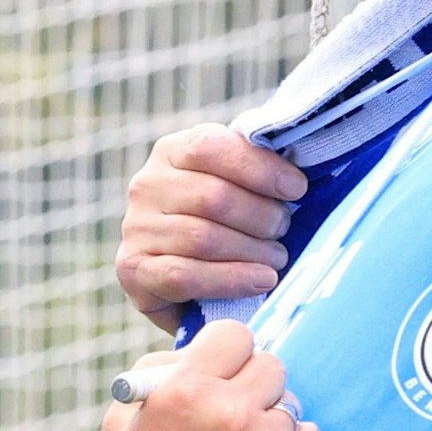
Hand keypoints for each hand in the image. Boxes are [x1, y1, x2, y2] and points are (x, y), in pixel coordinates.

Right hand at [99, 320, 322, 430]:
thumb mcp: (121, 422)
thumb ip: (155, 376)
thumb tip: (192, 351)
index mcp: (185, 388)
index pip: (235, 335)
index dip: (228, 353)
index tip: (223, 371)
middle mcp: (230, 409)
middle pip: (271, 365)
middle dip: (254, 385)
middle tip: (238, 409)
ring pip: (290, 404)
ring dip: (271, 420)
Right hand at [116, 126, 309, 331]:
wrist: (186, 282)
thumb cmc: (224, 224)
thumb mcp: (235, 185)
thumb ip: (255, 169)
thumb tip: (296, 171)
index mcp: (172, 151)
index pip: (210, 148)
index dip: (259, 168)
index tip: (297, 189)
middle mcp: (147, 186)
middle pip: (213, 197)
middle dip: (261, 216)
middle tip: (285, 230)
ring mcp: (136, 229)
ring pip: (202, 238)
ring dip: (252, 251)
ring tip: (278, 258)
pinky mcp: (134, 270)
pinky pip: (185, 275)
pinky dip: (231, 280)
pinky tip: (262, 281)